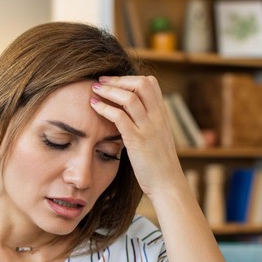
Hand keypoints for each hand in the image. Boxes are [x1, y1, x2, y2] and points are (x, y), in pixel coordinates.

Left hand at [90, 75, 185, 197]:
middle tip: (100, 81)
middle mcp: (157, 118)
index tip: (114, 82)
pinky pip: (120, 117)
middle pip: (141, 84)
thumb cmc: (159, 164)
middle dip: (118, 79)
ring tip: (94, 90)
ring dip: (109, 91)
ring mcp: (148, 129)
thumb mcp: (158, 137)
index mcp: (162, 115)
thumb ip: (148, 122)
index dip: (130, 78)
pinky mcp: (137, 141)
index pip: (150, 83)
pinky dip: (105, 108)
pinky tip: (94, 106)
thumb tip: (130, 113)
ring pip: (129, 98)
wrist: (167, 184)